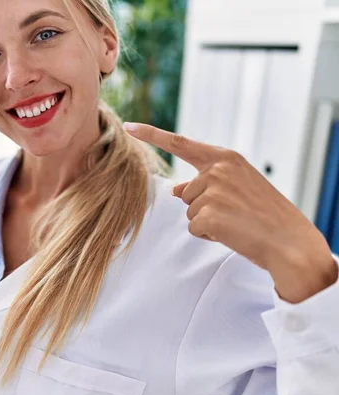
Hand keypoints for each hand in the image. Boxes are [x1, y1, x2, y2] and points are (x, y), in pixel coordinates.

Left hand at [124, 122, 336, 302]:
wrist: (291, 242)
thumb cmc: (266, 214)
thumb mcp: (239, 187)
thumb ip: (207, 182)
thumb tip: (174, 189)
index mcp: (226, 158)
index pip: (181, 144)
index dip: (152, 135)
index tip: (129, 126)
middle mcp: (217, 170)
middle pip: (185, 192)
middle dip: (203, 207)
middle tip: (235, 214)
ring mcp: (212, 191)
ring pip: (189, 211)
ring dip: (207, 222)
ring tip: (236, 223)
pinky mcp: (209, 214)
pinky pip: (193, 228)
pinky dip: (208, 235)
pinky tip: (232, 233)